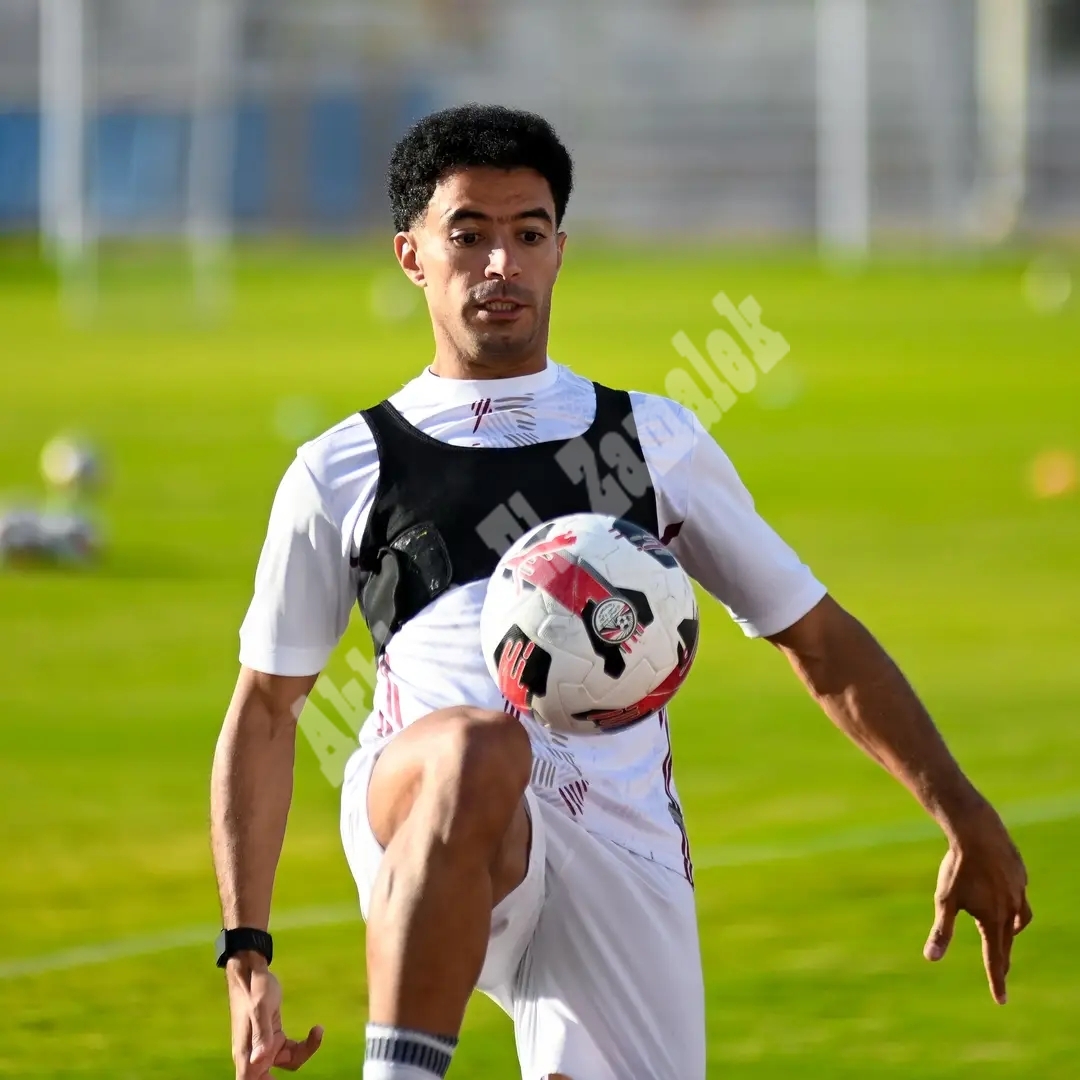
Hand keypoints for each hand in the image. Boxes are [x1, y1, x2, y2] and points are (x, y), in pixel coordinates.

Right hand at [226, 953, 322, 1077]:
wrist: (252, 970)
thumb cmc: (253, 988)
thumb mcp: (259, 1008)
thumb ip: (261, 1035)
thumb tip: (259, 1060)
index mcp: (246, 1053)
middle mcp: (254, 1054)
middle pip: (270, 1079)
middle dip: (290, 1071)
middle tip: (309, 1049)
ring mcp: (264, 1046)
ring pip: (288, 1062)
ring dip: (305, 1051)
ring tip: (317, 1032)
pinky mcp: (274, 1037)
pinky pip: (292, 1049)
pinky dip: (306, 1043)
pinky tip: (316, 1029)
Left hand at [923, 808, 1031, 1003]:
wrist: (977, 831)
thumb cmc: (958, 867)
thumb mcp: (945, 900)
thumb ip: (942, 931)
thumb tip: (931, 958)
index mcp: (994, 920)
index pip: (995, 959)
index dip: (996, 980)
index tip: (1000, 1000)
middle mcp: (1012, 910)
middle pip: (1007, 941)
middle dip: (1003, 959)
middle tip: (1001, 974)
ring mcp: (1019, 891)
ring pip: (1020, 919)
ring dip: (1012, 931)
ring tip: (1007, 934)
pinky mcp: (1019, 875)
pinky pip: (1020, 895)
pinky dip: (1016, 904)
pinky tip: (1008, 898)